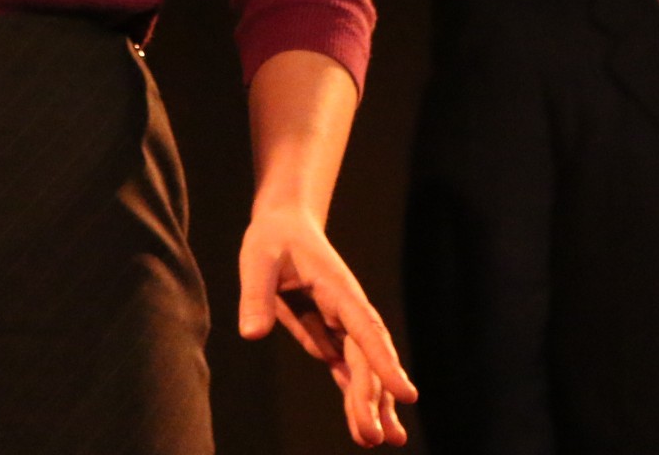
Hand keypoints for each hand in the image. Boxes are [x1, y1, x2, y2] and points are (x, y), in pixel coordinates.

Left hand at [237, 204, 416, 445]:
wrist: (284, 225)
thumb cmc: (272, 239)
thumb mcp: (257, 259)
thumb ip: (256, 296)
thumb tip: (251, 334)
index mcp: (339, 289)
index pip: (366, 329)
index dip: (385, 362)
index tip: (406, 394)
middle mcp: (348, 311)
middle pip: (366, 358)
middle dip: (372, 397)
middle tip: (376, 438)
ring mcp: (342, 325)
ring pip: (362, 369)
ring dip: (371, 404)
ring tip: (377, 441)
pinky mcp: (330, 335)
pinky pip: (346, 370)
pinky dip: (355, 396)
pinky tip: (363, 426)